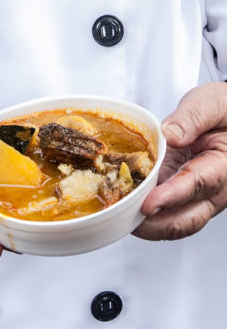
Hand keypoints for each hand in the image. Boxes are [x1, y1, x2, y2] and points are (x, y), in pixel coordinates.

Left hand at [134, 83, 226, 239]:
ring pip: (173, 222)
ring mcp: (197, 196)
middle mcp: (215, 189)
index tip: (148, 205)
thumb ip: (192, 118)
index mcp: (225, 166)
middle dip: (153, 225)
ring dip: (144, 223)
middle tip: (120, 218)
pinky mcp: (181, 195)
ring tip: (113, 215)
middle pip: (186, 220)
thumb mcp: (212, 103)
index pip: (197, 185)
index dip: (170, 197)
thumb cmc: (224, 108)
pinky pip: (163, 211)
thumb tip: (170, 135)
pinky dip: (141, 212)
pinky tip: (119, 205)